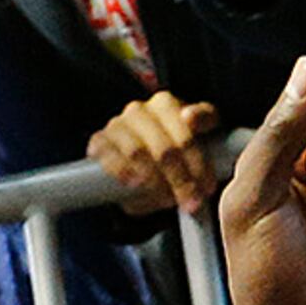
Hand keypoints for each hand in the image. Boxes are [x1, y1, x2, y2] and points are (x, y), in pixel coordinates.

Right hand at [87, 92, 222, 213]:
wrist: (143, 164)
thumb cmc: (174, 147)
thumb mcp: (199, 132)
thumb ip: (205, 119)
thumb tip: (189, 117)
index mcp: (166, 103)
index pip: (186, 133)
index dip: (199, 164)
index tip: (207, 186)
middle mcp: (139, 110)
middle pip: (165, 149)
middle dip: (181, 180)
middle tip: (190, 201)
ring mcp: (117, 126)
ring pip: (138, 153)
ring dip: (155, 181)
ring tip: (166, 198)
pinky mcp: (98, 142)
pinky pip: (110, 159)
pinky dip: (122, 172)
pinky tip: (134, 184)